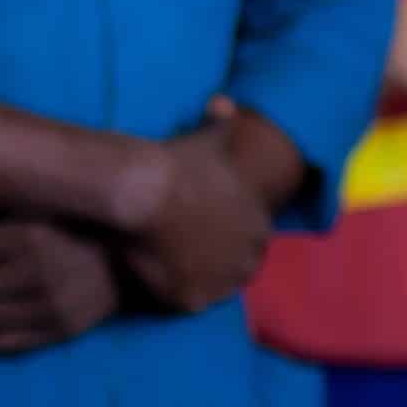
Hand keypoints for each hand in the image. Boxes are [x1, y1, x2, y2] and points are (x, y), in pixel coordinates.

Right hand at [120, 99, 270, 313]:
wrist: (145, 192)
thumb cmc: (180, 162)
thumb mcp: (209, 137)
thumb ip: (222, 122)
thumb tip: (224, 102)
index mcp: (260, 224)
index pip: (250, 238)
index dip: (228, 234)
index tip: (206, 229)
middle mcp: (249, 257)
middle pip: (237, 267)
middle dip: (218, 260)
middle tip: (189, 252)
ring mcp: (221, 282)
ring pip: (213, 288)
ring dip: (198, 280)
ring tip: (171, 268)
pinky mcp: (191, 300)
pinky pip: (185, 303)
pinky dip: (172, 295)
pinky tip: (155, 282)